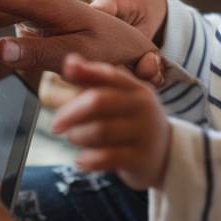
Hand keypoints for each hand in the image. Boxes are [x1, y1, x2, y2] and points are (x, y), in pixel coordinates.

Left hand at [51, 54, 172, 190]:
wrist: (164, 154)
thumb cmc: (131, 121)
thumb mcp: (119, 98)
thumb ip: (93, 80)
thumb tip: (70, 60)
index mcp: (135, 88)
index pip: (109, 74)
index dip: (85, 72)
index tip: (64, 75)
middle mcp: (142, 106)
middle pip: (99, 101)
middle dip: (71, 112)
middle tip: (56, 125)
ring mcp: (144, 132)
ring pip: (99, 130)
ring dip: (77, 136)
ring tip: (74, 139)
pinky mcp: (141, 158)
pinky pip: (107, 157)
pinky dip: (88, 159)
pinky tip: (82, 160)